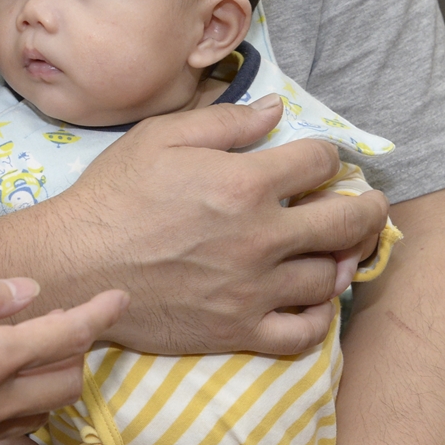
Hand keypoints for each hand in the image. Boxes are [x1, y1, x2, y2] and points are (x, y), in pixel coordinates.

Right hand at [0, 267, 127, 444]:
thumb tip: (28, 294)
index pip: (66, 337)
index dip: (99, 314)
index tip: (119, 298)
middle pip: (65, 387)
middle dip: (78, 354)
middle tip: (66, 325)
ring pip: (33, 414)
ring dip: (44, 384)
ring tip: (28, 353)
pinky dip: (3, 404)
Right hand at [52, 96, 388, 355]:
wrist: (75, 265)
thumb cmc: (113, 195)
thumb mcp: (162, 137)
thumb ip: (226, 121)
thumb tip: (276, 110)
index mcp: (244, 184)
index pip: (319, 161)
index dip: (327, 155)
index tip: (321, 161)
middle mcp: (259, 239)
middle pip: (346, 222)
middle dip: (367, 207)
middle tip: (369, 204)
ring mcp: (251, 290)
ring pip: (328, 278)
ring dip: (342, 260)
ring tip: (338, 251)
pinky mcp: (237, 330)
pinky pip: (302, 334)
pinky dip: (319, 318)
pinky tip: (314, 301)